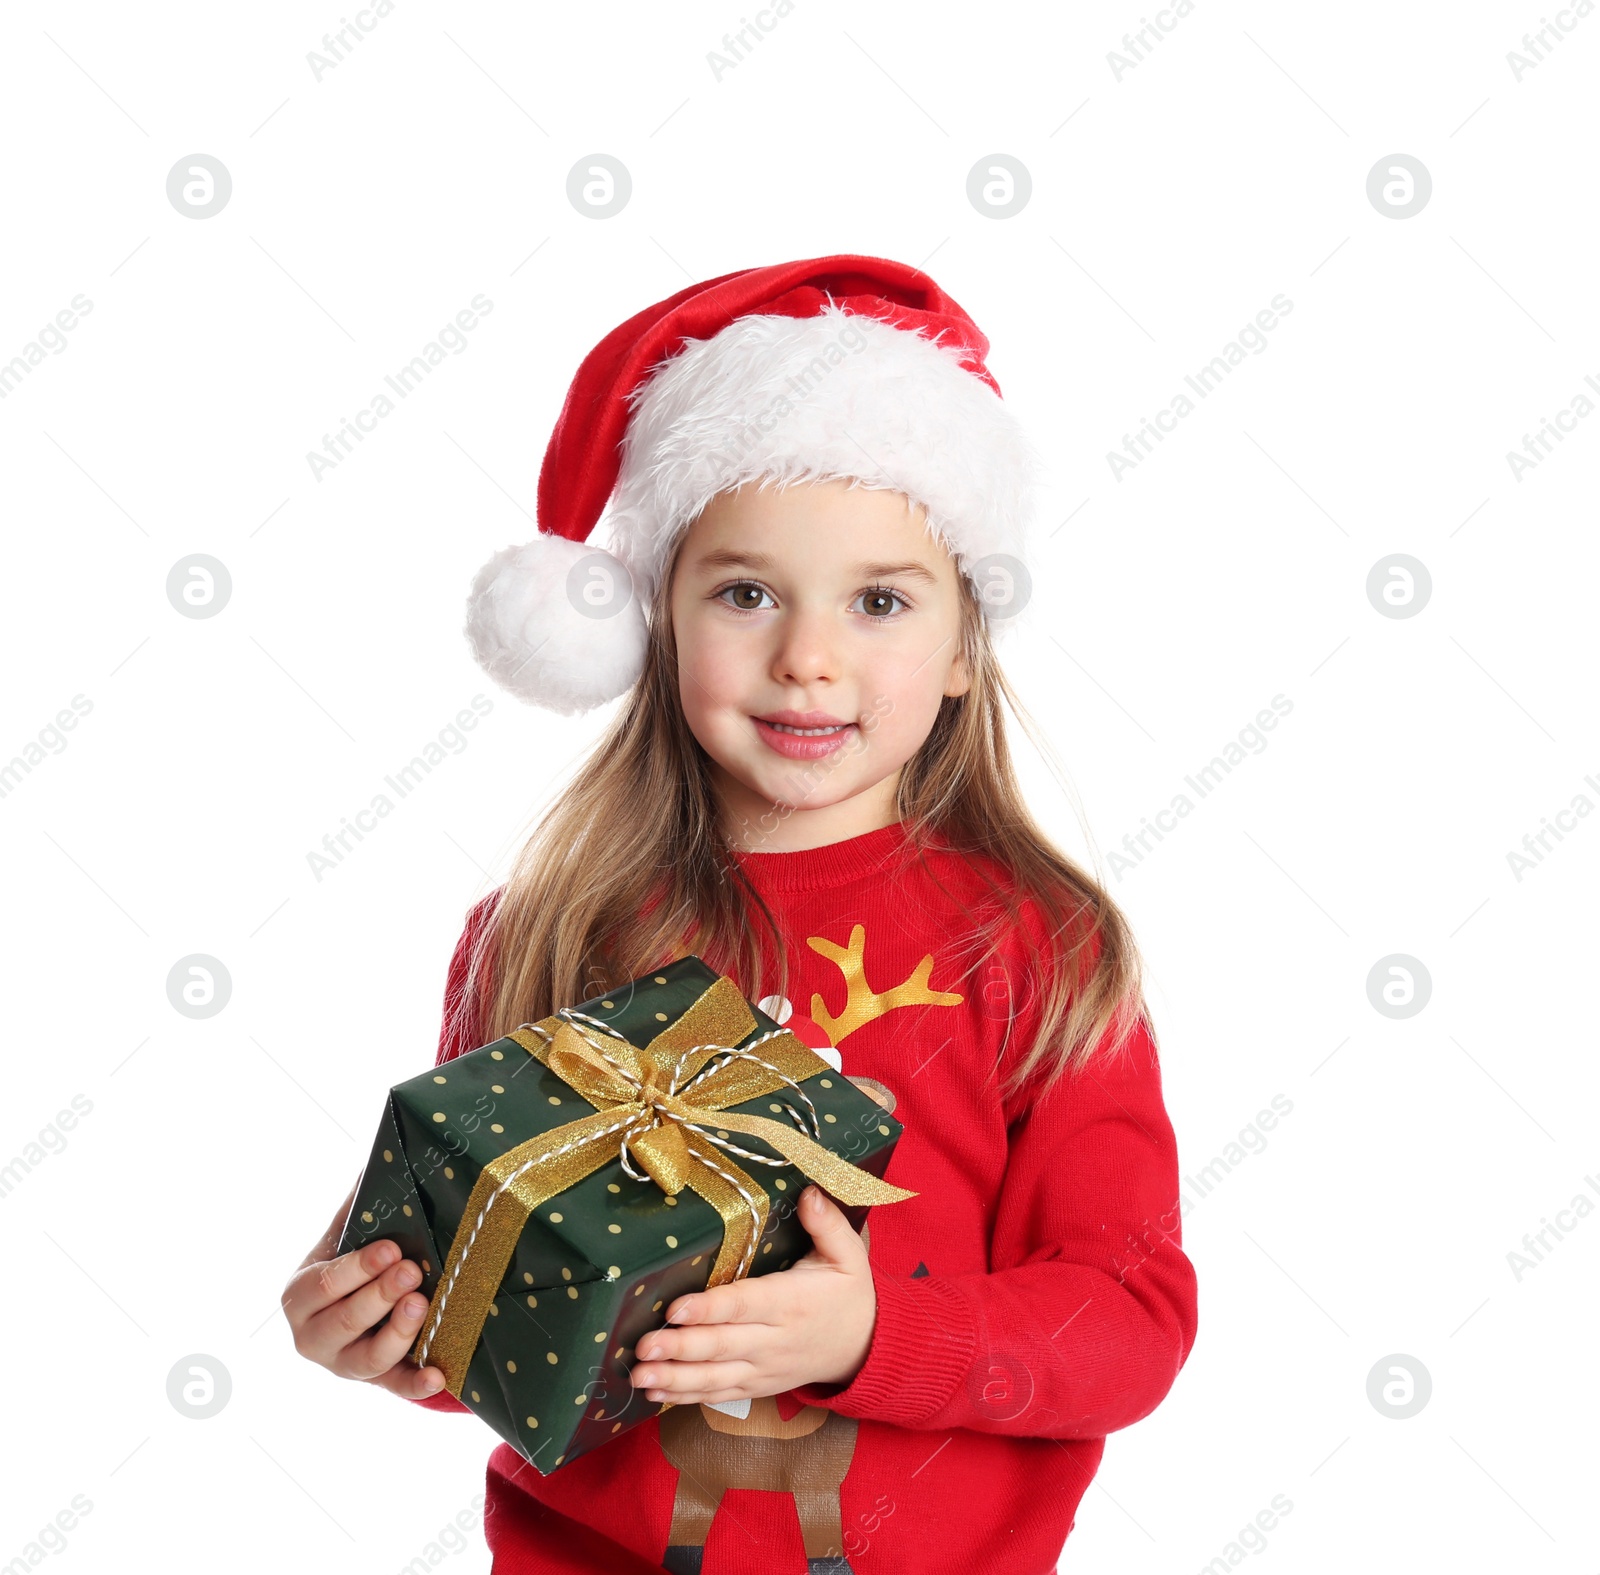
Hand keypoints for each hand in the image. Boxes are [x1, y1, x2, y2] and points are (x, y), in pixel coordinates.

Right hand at [281, 1180, 447, 1400]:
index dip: (358, 1268)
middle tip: (412, 1272)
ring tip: (423, 1305)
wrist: (346, 1315)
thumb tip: (381, 1155)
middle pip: (345, 1321)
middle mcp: (313, 1337)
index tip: (391, 1248)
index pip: (326, 1284)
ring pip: (367, 1359)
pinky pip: (394, 1388)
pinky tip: (438, 1376)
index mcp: (300, 1296)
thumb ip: (357, 1205)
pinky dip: (414, 1385)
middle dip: (380, 1296)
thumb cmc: (347, 1266)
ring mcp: (343, 1365)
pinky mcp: (374, 1383)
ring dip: (398, 1333)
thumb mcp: (343, 1237)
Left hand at [630, 1185, 875, 1405]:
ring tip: (639, 1377)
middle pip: (721, 1345)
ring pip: (715, 1377)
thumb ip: (827, 1223)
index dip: (708, 1309)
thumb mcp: (849, 1255)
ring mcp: (764, 1368)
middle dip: (679, 1348)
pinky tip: (655, 1394)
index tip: (675, 1309)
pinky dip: (687, 1397)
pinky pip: (720, 1395)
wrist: (866, 1349)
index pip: (743, 1305)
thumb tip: (810, 1190)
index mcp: (791, 1302)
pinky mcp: (758, 1386)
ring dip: (675, 1379)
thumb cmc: (850, 1295)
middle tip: (642, 1347)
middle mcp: (774, 1339)